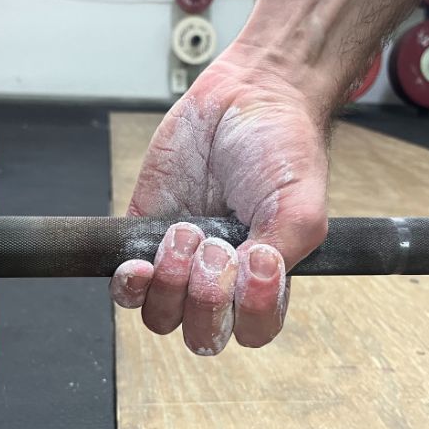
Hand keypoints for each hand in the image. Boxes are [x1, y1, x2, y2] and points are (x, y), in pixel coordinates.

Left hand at [109, 47, 328, 355]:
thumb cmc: (281, 147)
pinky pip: (127, 290)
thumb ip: (285, 254)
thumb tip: (251, 283)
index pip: (253, 330)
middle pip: (202, 333)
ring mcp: (181, 263)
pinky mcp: (144, 238)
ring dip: (170, 284)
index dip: (250, 311)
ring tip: (186, 233)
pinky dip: (130, 286)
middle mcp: (222, 278)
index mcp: (266, 280)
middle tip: (216, 247)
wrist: (245, 94)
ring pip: (162, 317)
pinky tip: (139, 264)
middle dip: (206, 297)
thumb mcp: (301, 204)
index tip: (255, 262)